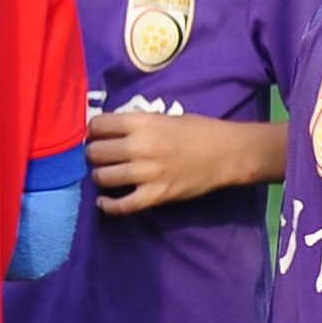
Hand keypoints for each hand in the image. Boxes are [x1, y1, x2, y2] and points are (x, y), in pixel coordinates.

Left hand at [87, 108, 286, 214]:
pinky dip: (108, 205)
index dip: (94, 130)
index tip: (97, 134)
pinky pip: (122, 205)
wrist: (226, 153)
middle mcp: (140, 147)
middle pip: (95, 152)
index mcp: (141, 122)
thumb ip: (135, 124)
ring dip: (100, 176)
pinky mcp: (156, 195)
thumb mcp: (162, 117)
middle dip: (94, 153)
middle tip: (101, 155)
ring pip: (103, 177)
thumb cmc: (196, 130)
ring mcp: (147, 173)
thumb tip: (106, 130)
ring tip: (106, 174)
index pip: (98, 125)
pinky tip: (104, 202)